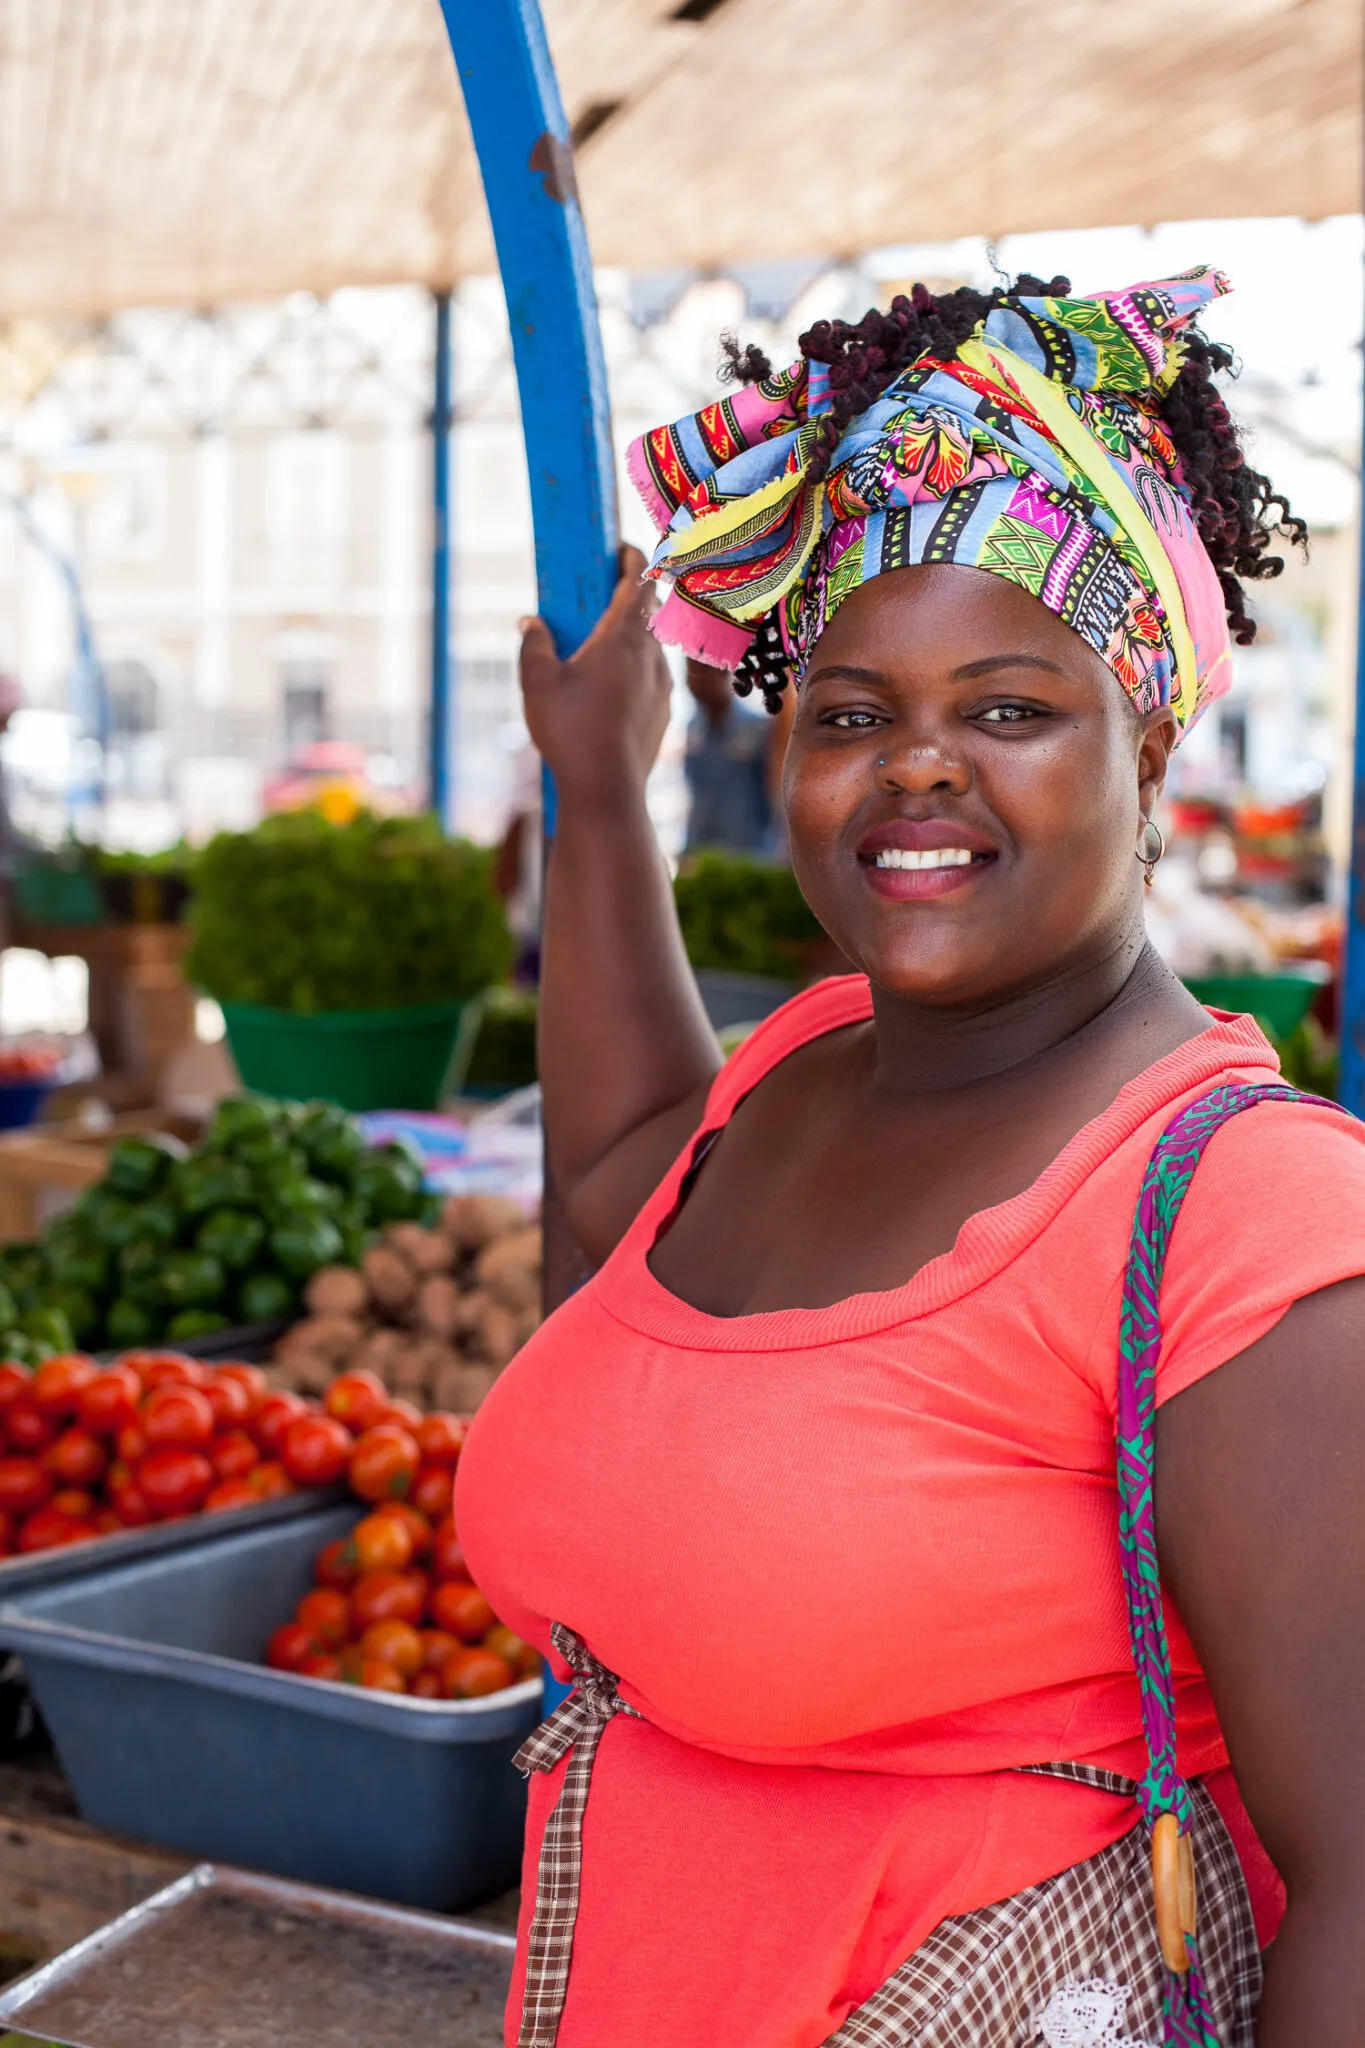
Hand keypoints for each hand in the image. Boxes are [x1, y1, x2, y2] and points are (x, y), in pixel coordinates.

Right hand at [518, 546, 672, 805]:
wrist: (607, 790)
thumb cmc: (571, 732)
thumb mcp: (538, 683)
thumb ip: (534, 646)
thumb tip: (530, 623)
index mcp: (624, 638)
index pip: (639, 581)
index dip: (631, 558)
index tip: (619, 549)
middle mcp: (652, 657)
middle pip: (651, 611)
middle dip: (631, 596)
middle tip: (603, 593)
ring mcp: (664, 686)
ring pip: (654, 645)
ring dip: (634, 635)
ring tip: (603, 643)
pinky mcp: (664, 712)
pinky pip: (653, 677)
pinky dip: (637, 668)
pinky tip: (612, 686)